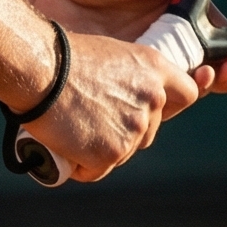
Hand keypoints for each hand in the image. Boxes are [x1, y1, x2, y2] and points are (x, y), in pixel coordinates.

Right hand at [18, 33, 202, 182]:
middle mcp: (153, 99)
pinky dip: (81, 166)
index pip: (187, 94)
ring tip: (72, 130)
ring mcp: (134, 128)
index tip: (151, 111)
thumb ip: (129, 78)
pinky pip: (97, 171)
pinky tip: (65, 149)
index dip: (169, 107)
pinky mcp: (111, 153)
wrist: (39, 71)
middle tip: (92, 122)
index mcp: (155, 69)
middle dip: (124, 134)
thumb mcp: (110, 55)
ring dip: (100, 151)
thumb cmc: (62, 58)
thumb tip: (122, 98)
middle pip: (149, 133)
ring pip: (123, 154)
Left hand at [27, 0, 226, 95]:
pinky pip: (138, 99)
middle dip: (224, 77)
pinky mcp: (113, 81)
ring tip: (203, 81)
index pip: (214, 38)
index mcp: (174, 14)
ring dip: (194, 92)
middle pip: (201, 69)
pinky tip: (164, 104)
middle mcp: (161, 42)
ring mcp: (138, 65)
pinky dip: (154, 107)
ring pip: (174, 90)